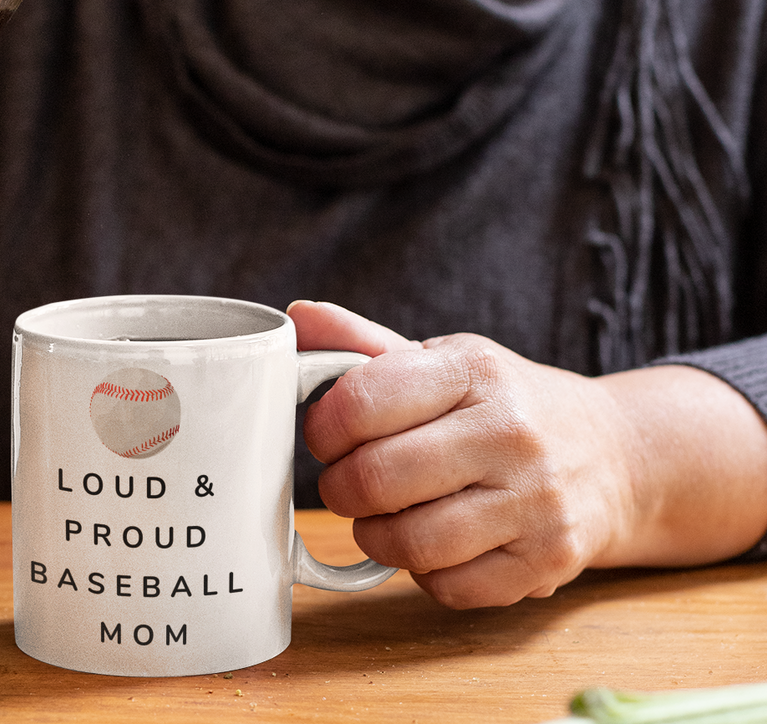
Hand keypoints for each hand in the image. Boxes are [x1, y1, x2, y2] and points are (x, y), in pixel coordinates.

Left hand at [290, 300, 766, 608]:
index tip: (323, 435)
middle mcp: (510, 432)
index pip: (363, 401)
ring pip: (412, 543)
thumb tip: (296, 318)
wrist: (611, 455)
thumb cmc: (502, 404)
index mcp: (474, 370)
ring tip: (379, 515)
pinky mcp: (548, 562)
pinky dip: (423, 573)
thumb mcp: (442, 361)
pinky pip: (450, 588)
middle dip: (340, 487)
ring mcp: (536, 501)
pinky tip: (431, 543)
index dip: (322, 427)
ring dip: (375, 535)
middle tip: (344, 482)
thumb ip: (362, 344)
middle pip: (378, 478)